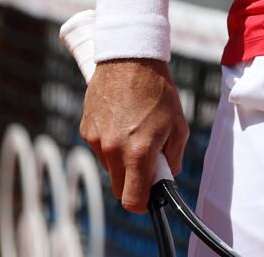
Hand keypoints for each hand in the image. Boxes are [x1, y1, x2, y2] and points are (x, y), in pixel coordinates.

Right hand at [80, 59, 188, 212]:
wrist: (129, 59)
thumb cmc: (158, 92)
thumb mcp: (178, 125)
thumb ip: (172, 158)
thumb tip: (166, 177)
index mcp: (137, 152)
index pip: (132, 199)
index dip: (143, 204)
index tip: (150, 198)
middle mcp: (112, 150)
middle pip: (119, 188)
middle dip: (134, 183)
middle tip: (149, 162)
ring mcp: (95, 140)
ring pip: (109, 168)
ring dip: (122, 161)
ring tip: (137, 131)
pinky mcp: (85, 129)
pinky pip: (100, 148)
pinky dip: (111, 143)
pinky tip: (123, 121)